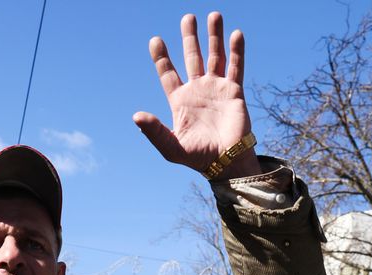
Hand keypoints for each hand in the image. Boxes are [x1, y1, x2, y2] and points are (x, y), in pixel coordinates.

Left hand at [134, 12, 260, 179]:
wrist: (226, 162)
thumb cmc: (197, 158)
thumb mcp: (171, 147)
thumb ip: (154, 131)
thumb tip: (136, 116)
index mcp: (180, 101)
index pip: (168, 73)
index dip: (162, 57)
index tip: (156, 40)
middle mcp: (197, 90)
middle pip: (192, 57)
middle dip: (190, 37)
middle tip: (188, 17)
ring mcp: (216, 89)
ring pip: (215, 56)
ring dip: (214, 37)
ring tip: (213, 15)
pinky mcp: (234, 92)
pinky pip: (235, 67)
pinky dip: (236, 51)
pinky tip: (235, 34)